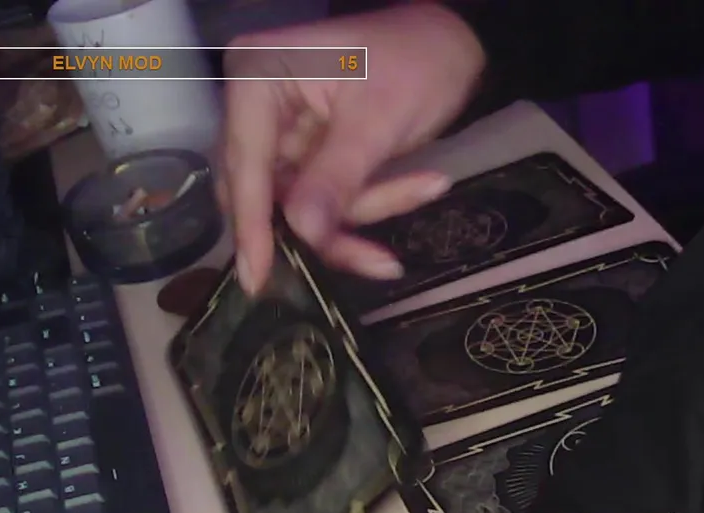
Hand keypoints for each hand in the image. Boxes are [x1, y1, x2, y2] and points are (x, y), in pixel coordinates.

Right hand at [219, 4, 485, 293]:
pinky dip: (372, 202)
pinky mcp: (310, 156)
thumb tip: (301, 232)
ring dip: (365, 210)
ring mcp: (283, 134)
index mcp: (256, 80)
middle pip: (268, 194)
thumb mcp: (377, 121)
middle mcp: (257, 108)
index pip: (246, 164)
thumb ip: (335, 179)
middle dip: (326, 227)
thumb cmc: (414, 60)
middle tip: (373, 259)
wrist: (456, 43)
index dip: (253, 225)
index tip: (256, 277)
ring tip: (429, 186)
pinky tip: (423, 185)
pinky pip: (328, 199)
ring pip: (302, 206)